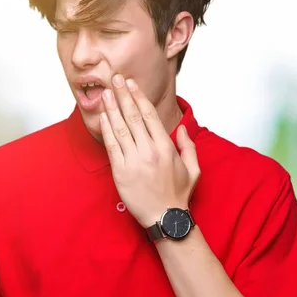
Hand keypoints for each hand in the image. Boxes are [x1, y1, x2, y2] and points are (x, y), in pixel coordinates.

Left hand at [99, 74, 200, 227]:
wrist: (166, 218)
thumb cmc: (178, 194)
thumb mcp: (193, 169)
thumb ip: (188, 146)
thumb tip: (181, 129)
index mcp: (166, 148)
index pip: (150, 115)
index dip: (138, 97)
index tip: (131, 84)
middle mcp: (149, 151)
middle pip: (133, 117)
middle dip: (123, 95)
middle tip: (115, 78)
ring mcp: (134, 161)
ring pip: (121, 128)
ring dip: (112, 108)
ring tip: (107, 93)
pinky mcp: (121, 172)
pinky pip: (112, 146)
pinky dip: (107, 129)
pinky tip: (103, 117)